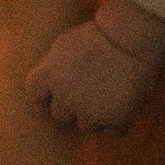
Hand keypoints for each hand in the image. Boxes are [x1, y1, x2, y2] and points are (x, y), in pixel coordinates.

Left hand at [26, 14, 164, 132]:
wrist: (129, 39)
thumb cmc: (98, 34)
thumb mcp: (64, 44)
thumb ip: (51, 66)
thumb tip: (48, 81)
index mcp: (48, 76)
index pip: (35, 94)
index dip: (47, 91)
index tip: (58, 85)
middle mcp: (64, 98)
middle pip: (59, 114)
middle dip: (70, 104)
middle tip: (87, 89)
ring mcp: (87, 112)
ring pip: (84, 124)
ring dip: (93, 115)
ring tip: (107, 96)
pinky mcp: (111, 119)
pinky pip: (110, 130)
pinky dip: (115, 122)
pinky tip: (122, 106)